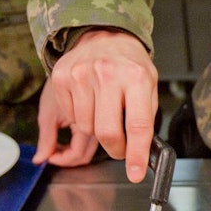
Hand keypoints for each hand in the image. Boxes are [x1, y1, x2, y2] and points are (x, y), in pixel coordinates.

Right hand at [33, 29, 157, 182]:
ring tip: (105, 112)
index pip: (138, 125)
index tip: (135, 173)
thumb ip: (145, 119)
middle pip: (107, 132)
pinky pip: (71, 118)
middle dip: (116, 149)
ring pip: (86, 128)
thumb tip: (141, 154)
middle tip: (120, 148)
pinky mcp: (61, 78)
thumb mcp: (149, 87)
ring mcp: (81, 75)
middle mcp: (108, 74)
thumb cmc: (130, 67)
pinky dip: (81, 118)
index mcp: (136, 78)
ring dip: (97, 130)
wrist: (105, 37)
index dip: (136, 154)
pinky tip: (90, 102)